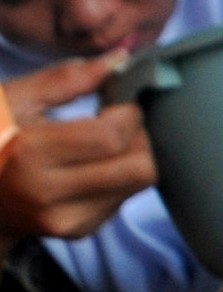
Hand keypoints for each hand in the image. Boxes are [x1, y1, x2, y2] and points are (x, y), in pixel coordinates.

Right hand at [0, 56, 155, 240]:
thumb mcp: (12, 100)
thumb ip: (66, 79)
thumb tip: (120, 59)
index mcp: (30, 156)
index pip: (111, 138)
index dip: (128, 114)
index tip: (121, 99)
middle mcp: (52, 196)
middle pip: (139, 169)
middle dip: (142, 138)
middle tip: (123, 119)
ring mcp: (68, 221)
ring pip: (138, 186)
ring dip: (135, 157)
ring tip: (107, 139)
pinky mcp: (80, 232)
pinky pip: (123, 200)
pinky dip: (119, 177)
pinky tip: (94, 164)